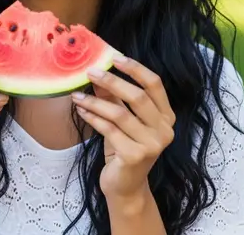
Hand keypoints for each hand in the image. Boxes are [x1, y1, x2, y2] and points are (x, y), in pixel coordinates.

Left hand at [71, 54, 174, 201]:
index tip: (114, 57)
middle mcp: (164, 130)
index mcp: (166, 116)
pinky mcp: (135, 156)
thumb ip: (113, 96)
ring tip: (77, 95)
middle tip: (90, 72)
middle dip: (111, 81)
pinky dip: (92, 117)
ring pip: (120, 114)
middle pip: (137, 97)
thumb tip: (98, 70)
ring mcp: (152, 145)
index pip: (155, 84)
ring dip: (95, 101)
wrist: (126, 186)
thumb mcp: (121, 118)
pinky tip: (81, 110)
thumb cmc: (124, 147)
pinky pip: (109, 130)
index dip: (135, 69)